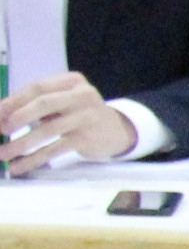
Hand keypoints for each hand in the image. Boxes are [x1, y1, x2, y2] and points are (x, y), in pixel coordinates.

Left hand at [0, 75, 139, 175]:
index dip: (14, 101)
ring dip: (21, 143)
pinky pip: (55, 150)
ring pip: (48, 130)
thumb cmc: (81, 115)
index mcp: (72, 81)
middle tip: (0, 130)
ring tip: (3, 154)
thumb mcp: (65, 101)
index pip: (38, 88)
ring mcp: (87, 118)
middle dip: (17, 117)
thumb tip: (3, 116)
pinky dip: (34, 159)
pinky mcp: (87, 139)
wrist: (117, 131)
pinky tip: (19, 166)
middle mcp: (82, 96)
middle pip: (44, 103)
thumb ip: (40, 104)